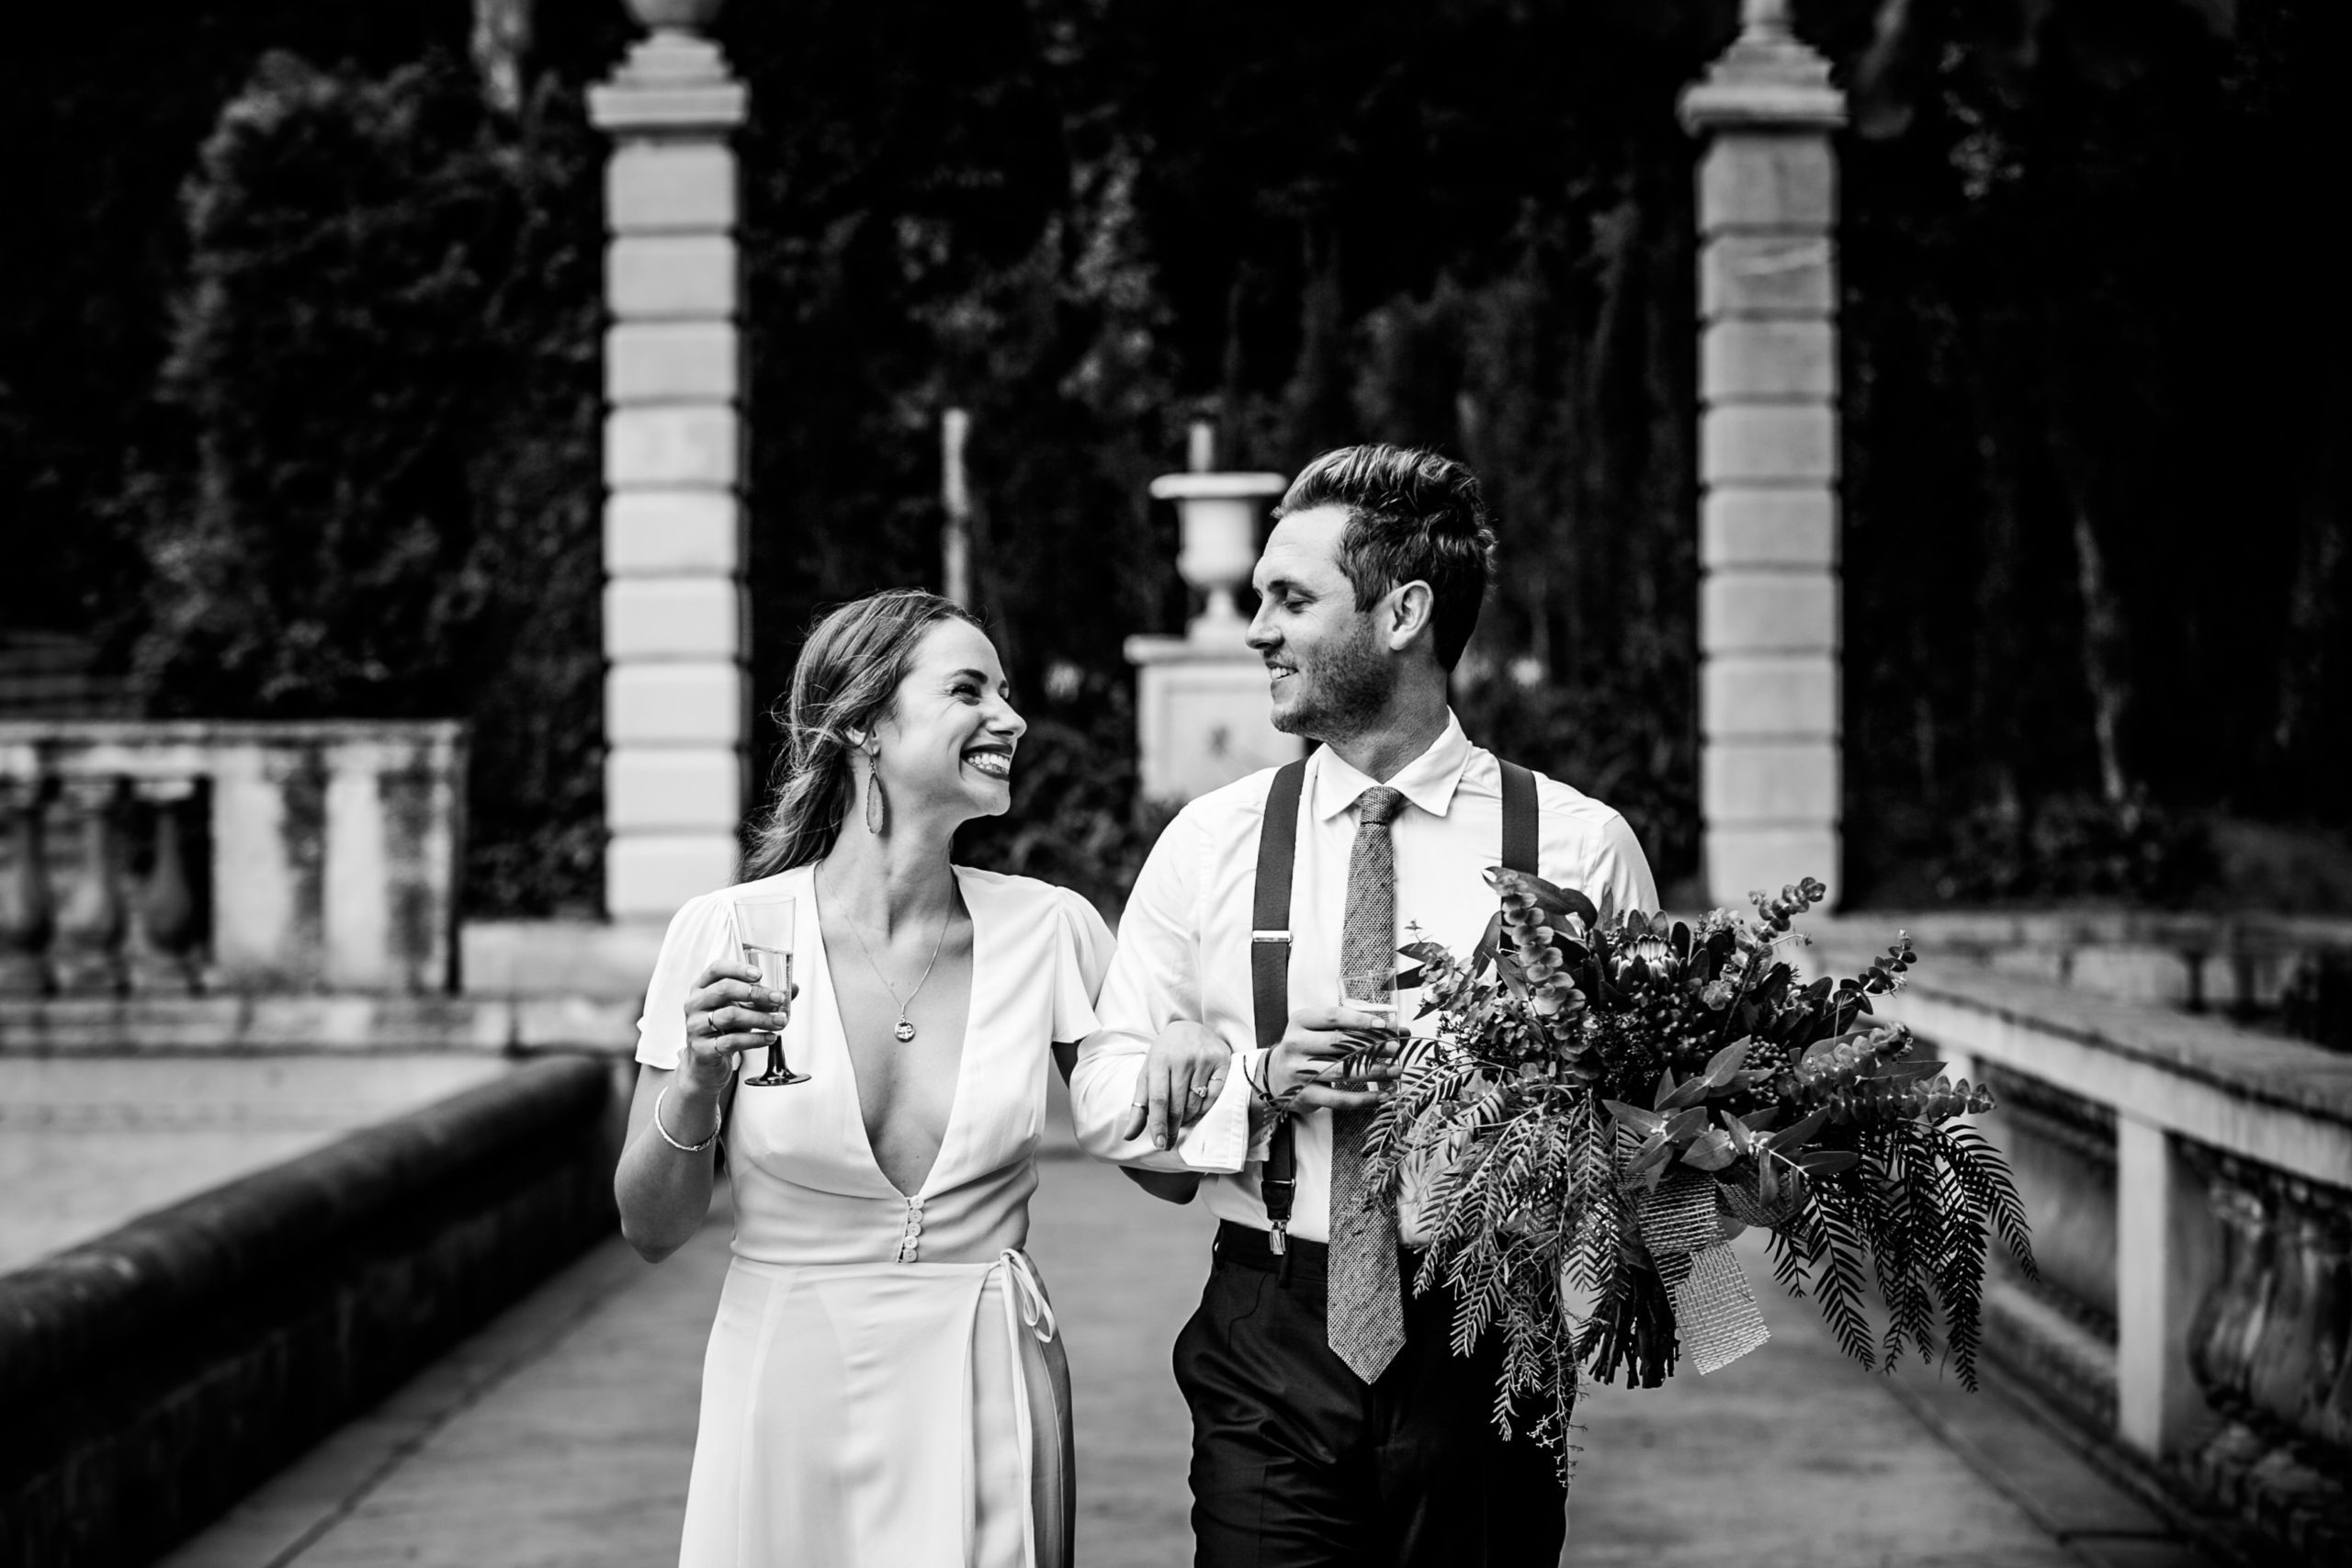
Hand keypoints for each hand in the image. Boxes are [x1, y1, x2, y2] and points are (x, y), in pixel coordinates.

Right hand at [675, 960, 798, 1105]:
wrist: (705, 1065)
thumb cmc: (724, 1030)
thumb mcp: (741, 1009)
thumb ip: (763, 998)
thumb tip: (793, 988)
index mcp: (701, 988)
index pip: (716, 969)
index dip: (738, 968)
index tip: (760, 974)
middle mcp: (695, 1004)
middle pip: (724, 989)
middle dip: (756, 993)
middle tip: (779, 999)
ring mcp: (695, 1026)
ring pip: (730, 1015)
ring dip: (761, 1018)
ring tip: (780, 1022)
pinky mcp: (702, 1049)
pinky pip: (731, 1041)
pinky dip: (755, 1039)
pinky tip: (770, 1038)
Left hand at [1120, 1021, 1233, 1149]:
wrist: (1189, 1027)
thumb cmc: (1165, 1055)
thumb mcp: (1147, 1074)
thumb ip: (1139, 1106)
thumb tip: (1128, 1135)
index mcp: (1159, 1060)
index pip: (1158, 1099)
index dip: (1158, 1124)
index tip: (1159, 1143)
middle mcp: (1182, 1058)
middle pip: (1178, 1105)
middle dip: (1173, 1127)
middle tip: (1170, 1139)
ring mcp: (1203, 1058)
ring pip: (1196, 1103)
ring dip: (1188, 1118)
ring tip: (1183, 1117)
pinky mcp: (1221, 1060)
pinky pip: (1213, 1096)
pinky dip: (1205, 1108)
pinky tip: (1198, 1107)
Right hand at [1267, 1004, 1399, 1111]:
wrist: (1275, 1075)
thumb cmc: (1307, 1048)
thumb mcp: (1321, 1031)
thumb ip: (1354, 1028)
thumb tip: (1397, 1029)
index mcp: (1300, 1021)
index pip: (1333, 1017)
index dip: (1359, 1020)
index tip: (1383, 1025)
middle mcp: (1296, 1044)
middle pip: (1339, 1043)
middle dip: (1372, 1046)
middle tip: (1396, 1048)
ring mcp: (1298, 1071)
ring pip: (1341, 1071)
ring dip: (1373, 1071)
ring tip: (1395, 1071)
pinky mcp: (1303, 1095)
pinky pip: (1338, 1099)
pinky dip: (1363, 1099)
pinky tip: (1382, 1096)